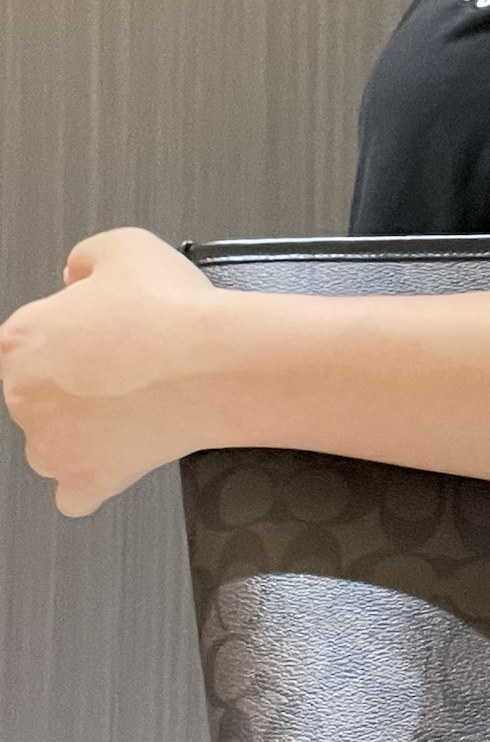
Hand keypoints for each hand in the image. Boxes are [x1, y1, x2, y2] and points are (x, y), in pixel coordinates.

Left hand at [0, 227, 216, 517]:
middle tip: (118, 375)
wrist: (216, 362)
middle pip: (31, 398)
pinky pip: (73, 495)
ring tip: (122, 415)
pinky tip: (116, 460)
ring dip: (74, 435)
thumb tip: (76, 276)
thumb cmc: (175, 312)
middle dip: (68, 390)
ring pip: (46, 447)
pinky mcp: (87, 480)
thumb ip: (83, 259)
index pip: (21, 349)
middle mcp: (25, 393)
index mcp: (22, 337)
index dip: (61, 345)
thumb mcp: (123, 246)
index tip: (91, 345)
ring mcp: (52, 443)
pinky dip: (91, 483)